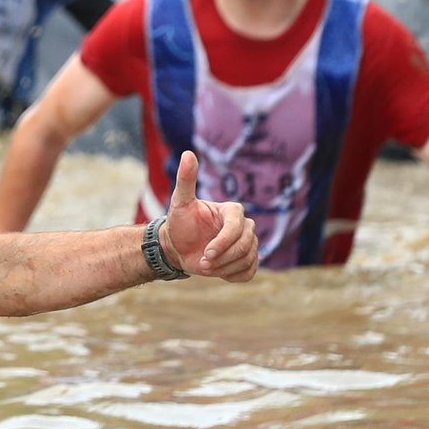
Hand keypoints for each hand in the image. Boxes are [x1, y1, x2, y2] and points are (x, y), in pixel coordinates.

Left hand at [156, 151, 257, 282]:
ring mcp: (249, 244)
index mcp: (233, 211)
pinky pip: (249, 272)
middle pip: (245, 246)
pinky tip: (217, 271)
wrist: (178, 247)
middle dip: (222, 258)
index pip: (236, 228)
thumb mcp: (180, 202)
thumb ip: (186, 179)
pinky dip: (233, 275)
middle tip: (202, 263)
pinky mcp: (248, 260)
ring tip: (206, 266)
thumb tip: (188, 154)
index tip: (205, 254)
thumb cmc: (179, 224)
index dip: (222, 243)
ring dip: (224, 268)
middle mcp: (245, 226)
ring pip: (248, 259)